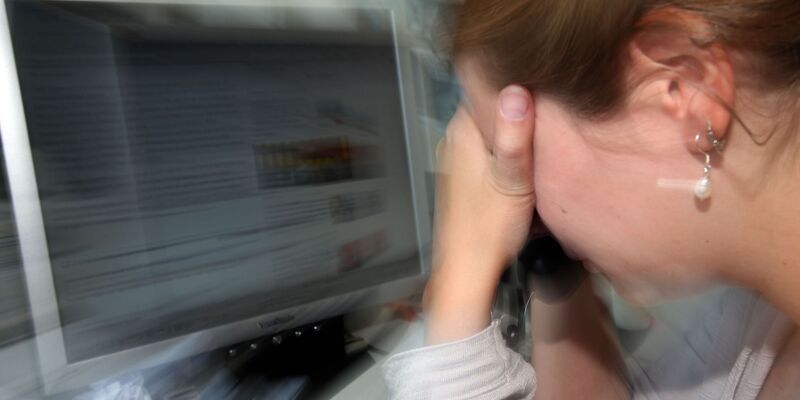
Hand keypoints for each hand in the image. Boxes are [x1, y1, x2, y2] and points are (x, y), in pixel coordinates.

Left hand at [425, 86, 535, 343]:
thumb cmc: (489, 228)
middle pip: (491, 110)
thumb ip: (514, 136)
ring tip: (544, 136)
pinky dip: (506, 155)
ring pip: (491, 133)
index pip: (488, 87)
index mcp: (463, 133)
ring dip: (514, 136)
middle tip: (552, 113)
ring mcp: (457, 160)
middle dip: (519, 111)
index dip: (516, 84)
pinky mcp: (464, 179)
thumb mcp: (512, 180)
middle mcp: (454, 141)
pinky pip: (488, 153)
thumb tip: (517, 89)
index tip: (545, 86)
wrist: (467, 271)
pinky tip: (526, 164)